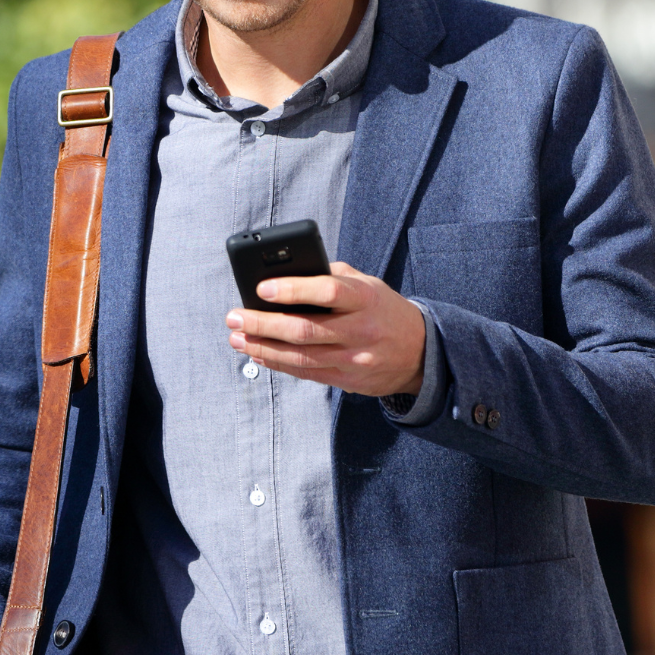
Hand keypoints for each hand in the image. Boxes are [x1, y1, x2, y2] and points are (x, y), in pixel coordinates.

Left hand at [227, 261, 424, 397]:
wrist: (420, 352)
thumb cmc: (382, 308)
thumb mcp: (366, 283)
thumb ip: (331, 276)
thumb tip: (286, 274)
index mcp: (366, 298)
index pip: (327, 291)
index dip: (292, 290)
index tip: (261, 288)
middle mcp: (361, 330)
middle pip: (305, 330)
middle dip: (263, 324)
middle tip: (234, 317)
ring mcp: (354, 359)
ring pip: (300, 357)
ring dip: (263, 348)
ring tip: (237, 338)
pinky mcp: (348, 379)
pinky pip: (306, 373)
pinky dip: (278, 364)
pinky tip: (258, 354)